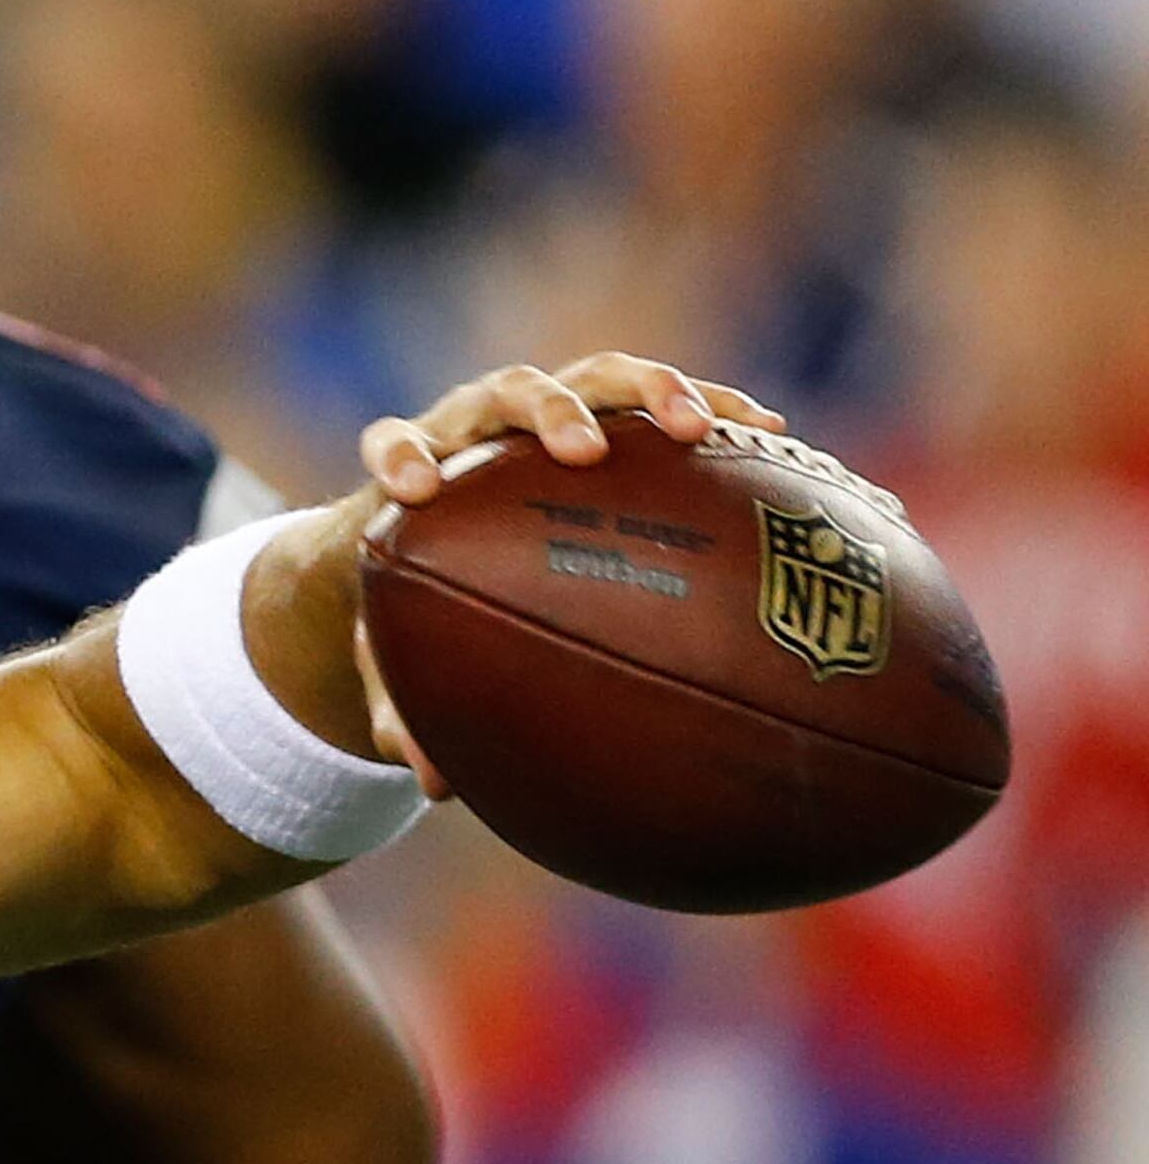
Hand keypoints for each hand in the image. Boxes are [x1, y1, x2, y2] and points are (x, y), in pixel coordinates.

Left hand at [263, 353, 786, 788]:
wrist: (449, 529)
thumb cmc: (419, 599)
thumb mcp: (403, 656)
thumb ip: (407, 709)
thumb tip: (436, 785)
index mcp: (416, 470)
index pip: (391, 443)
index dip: (400, 457)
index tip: (417, 490)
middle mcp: (480, 425)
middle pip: (510, 393)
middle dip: (548, 414)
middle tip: (582, 450)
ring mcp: (552, 410)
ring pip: (600, 378)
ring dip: (651, 392)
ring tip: (699, 429)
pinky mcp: (612, 409)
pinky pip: (666, 400)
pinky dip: (715, 408)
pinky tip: (773, 432)